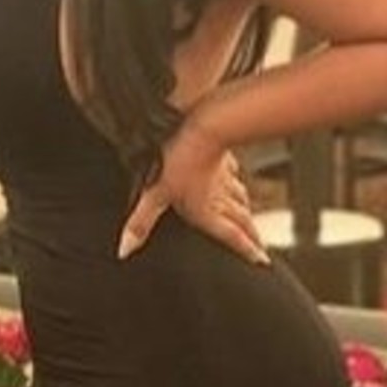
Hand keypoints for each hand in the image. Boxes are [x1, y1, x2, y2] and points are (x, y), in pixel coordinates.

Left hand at [117, 119, 271, 265]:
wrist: (206, 124)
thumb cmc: (180, 159)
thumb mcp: (157, 193)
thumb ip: (141, 222)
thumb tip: (124, 250)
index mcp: (209, 210)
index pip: (232, 235)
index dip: (247, 249)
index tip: (262, 261)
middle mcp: (222, 197)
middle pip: (243, 220)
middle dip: (253, 236)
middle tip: (262, 248)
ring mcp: (224, 177)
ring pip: (241, 198)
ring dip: (246, 211)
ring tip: (249, 219)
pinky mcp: (223, 157)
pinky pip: (234, 172)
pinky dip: (237, 180)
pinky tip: (235, 177)